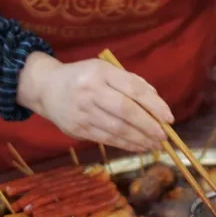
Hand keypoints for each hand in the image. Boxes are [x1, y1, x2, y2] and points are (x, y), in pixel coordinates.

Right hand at [17, 53, 172, 152]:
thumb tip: (157, 103)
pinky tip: (139, 146)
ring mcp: (82, 111)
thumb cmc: (84, 77)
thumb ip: (131, 82)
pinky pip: (106, 139)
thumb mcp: (105, 70)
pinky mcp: (77, 128)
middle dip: (149, 126)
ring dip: (140, 139)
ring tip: (155, 145)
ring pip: (117, 129)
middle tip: (164, 136)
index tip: (169, 118)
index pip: (133, 90)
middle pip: (126, 112)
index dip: (154, 105)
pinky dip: (126, 144)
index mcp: (100, 72)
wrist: (46, 88)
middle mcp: (90, 91)